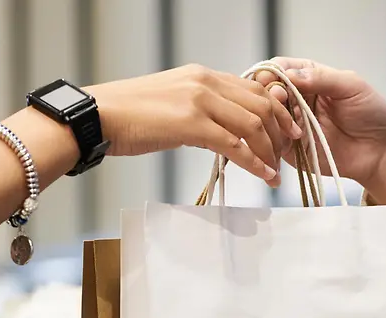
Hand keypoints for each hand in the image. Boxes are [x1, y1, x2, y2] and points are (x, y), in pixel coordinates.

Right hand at [87, 64, 301, 186]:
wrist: (98, 116)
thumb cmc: (126, 116)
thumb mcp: (170, 103)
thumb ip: (198, 111)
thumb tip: (216, 132)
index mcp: (202, 75)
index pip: (253, 88)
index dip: (276, 110)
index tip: (287, 130)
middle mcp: (205, 82)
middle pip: (261, 104)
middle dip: (280, 131)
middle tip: (287, 152)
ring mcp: (199, 101)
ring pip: (253, 123)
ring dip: (270, 150)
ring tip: (275, 170)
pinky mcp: (191, 123)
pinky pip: (234, 144)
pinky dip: (254, 162)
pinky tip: (263, 175)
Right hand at [253, 58, 385, 203]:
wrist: (381, 151)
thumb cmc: (372, 114)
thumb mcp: (351, 86)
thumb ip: (321, 77)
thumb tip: (289, 74)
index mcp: (310, 79)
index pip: (282, 69)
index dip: (272, 71)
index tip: (271, 76)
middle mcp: (298, 100)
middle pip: (269, 92)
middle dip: (269, 93)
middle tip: (279, 97)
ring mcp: (293, 125)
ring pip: (268, 117)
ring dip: (270, 116)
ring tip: (283, 118)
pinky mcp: (292, 150)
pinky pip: (274, 144)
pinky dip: (272, 140)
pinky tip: (281, 137)